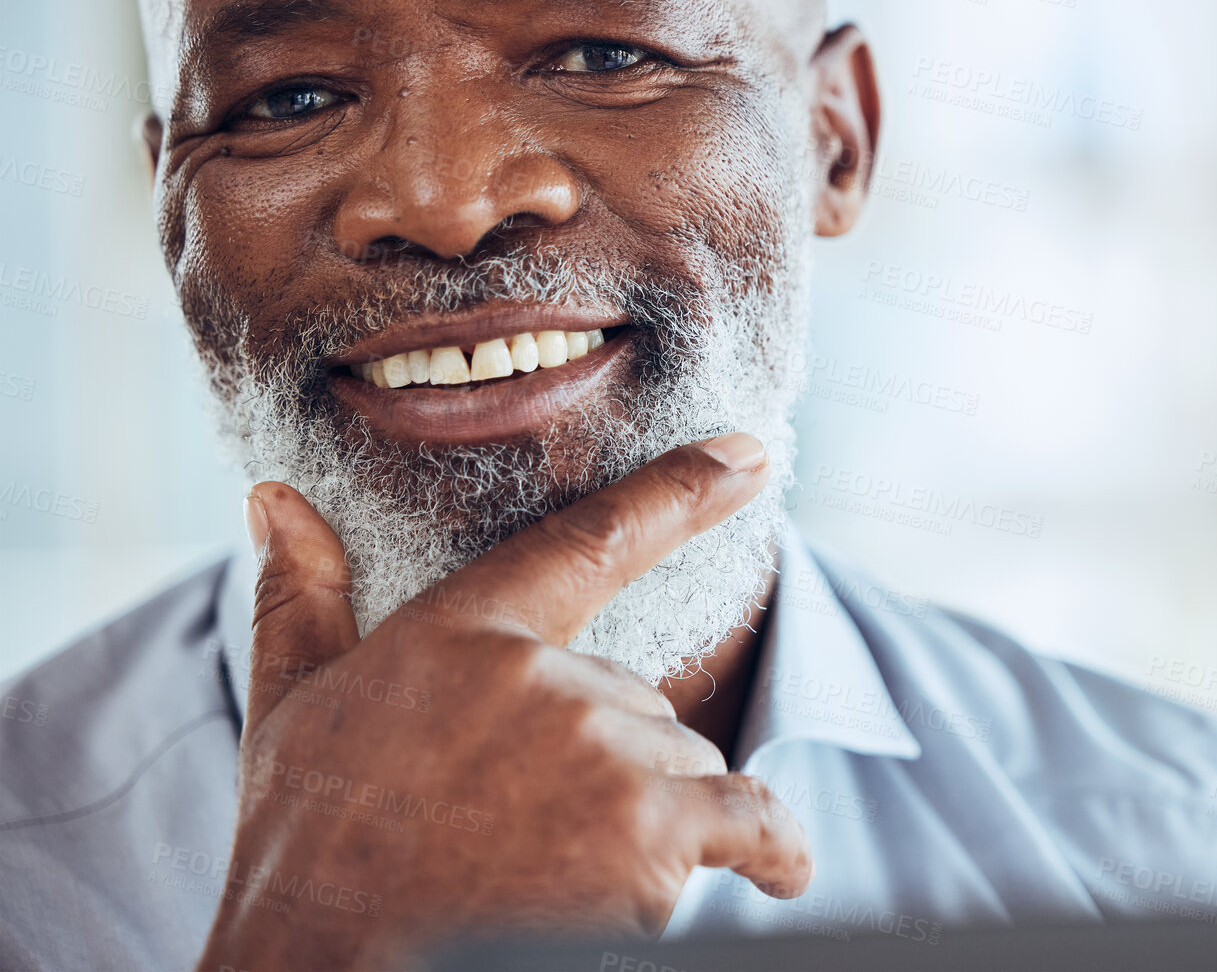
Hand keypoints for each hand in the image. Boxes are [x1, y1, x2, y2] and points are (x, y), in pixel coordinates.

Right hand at [196, 434, 809, 970]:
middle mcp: (547, 678)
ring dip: (649, 815)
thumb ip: (302, 596)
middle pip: (642, 702)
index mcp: (466, 630)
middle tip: (519, 819)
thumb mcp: (291, 707)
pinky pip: (748, 820)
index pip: (592, 539)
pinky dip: (770, 848)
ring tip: (553, 865)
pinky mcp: (647, 835)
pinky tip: (780, 869)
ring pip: (682, 763)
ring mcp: (603, 753)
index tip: (749, 455)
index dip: (682, 490)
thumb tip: (276, 499)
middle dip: (608, 760)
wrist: (321, 963)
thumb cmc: (304, 845)